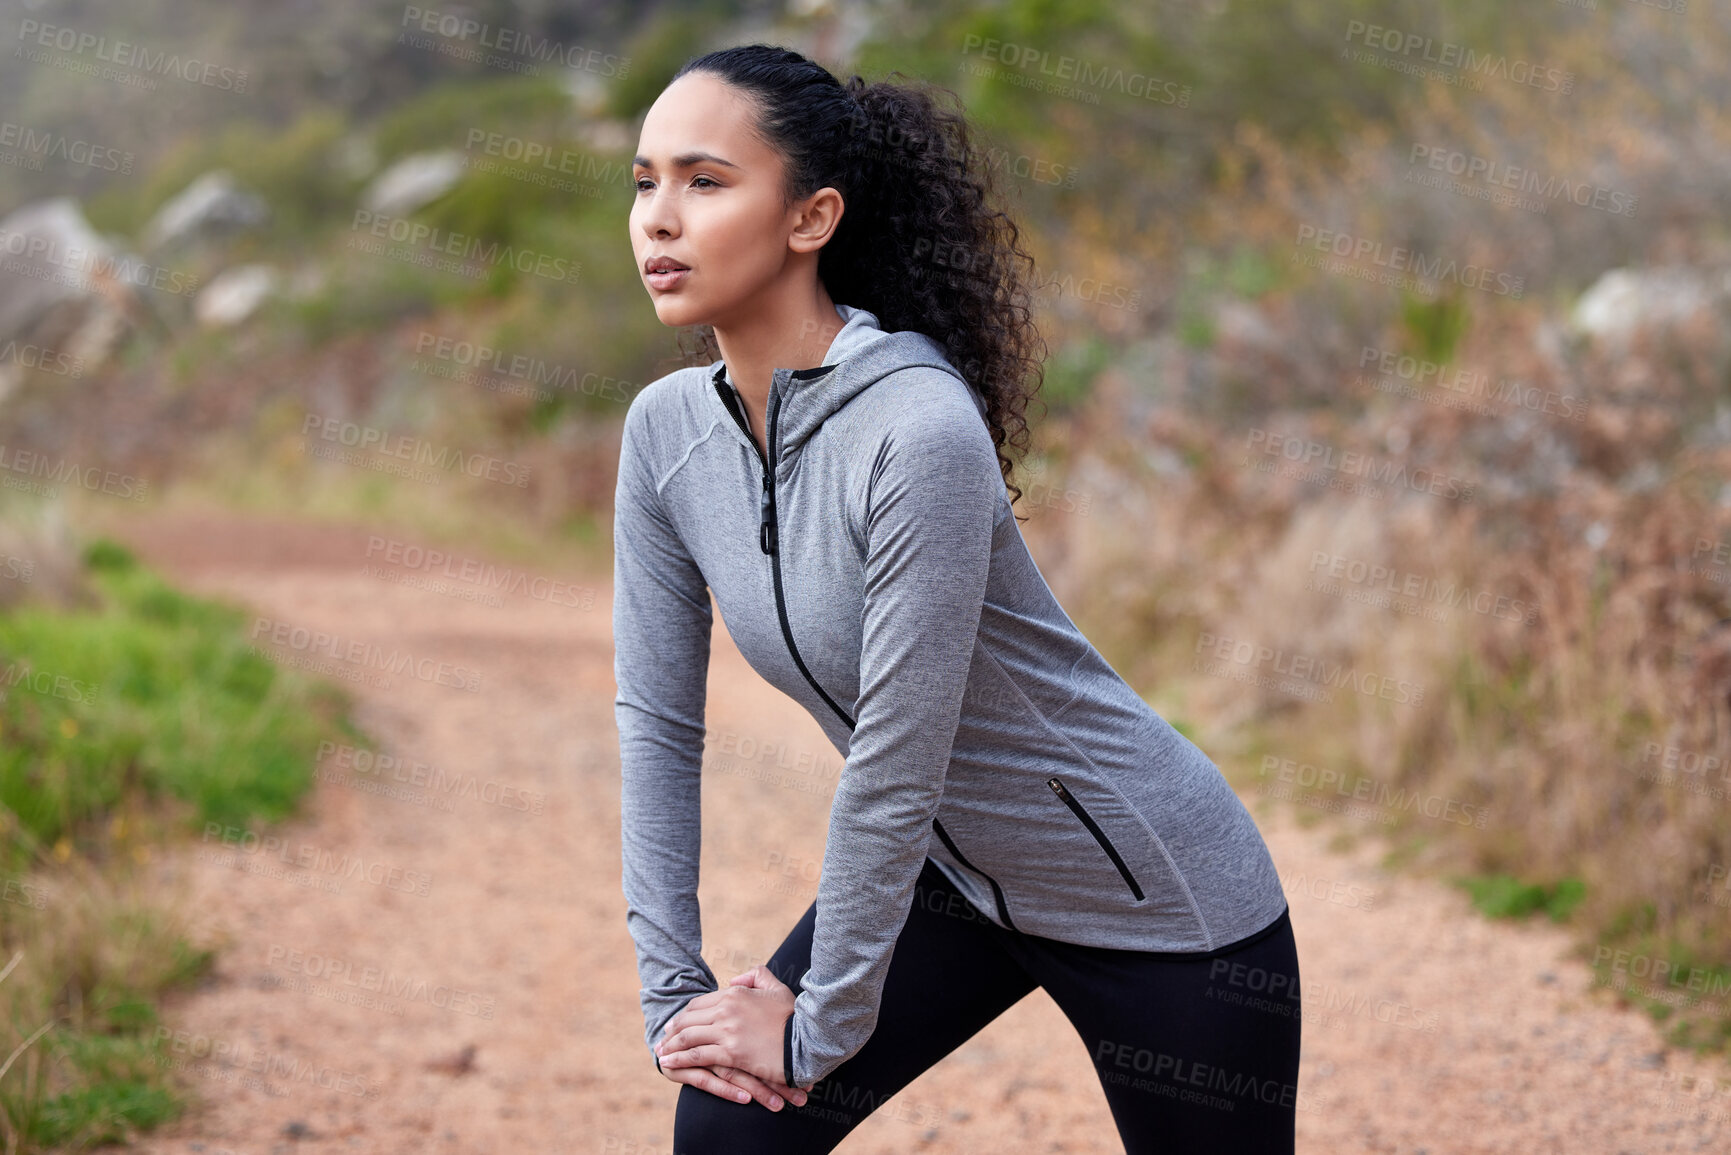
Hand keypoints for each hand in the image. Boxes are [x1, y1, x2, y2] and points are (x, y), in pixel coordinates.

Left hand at [656, 966, 806, 1107]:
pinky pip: (696, 1056)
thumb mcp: (776, 988)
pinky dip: (678, 1059)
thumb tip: (734, 982)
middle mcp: (727, 1009)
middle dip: (672, 1030)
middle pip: (689, 1019)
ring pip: (688, 1037)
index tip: (676, 1023)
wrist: (807, 1041)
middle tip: (662, 1038)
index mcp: (736, 994)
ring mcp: (727, 1031)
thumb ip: (756, 975)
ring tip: (661, 1052)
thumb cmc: (793, 1017)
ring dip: (670, 1045)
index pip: (700, 1003)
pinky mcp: (730, 1053)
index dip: (685, 1015)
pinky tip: (668, 1063)